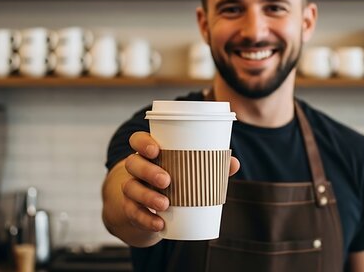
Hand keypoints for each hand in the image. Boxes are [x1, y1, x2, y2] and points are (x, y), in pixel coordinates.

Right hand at [121, 131, 239, 232]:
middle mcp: (136, 168)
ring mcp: (131, 188)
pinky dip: (146, 219)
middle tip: (167, 181)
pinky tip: (159, 223)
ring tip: (165, 204)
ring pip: (130, 188)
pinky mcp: (130, 209)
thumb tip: (233, 162)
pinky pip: (134, 213)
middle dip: (148, 171)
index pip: (137, 140)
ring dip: (147, 196)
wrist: (151, 207)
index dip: (142, 143)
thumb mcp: (189, 171)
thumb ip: (211, 165)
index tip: (155, 150)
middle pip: (133, 163)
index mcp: (149, 153)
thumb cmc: (174, 180)